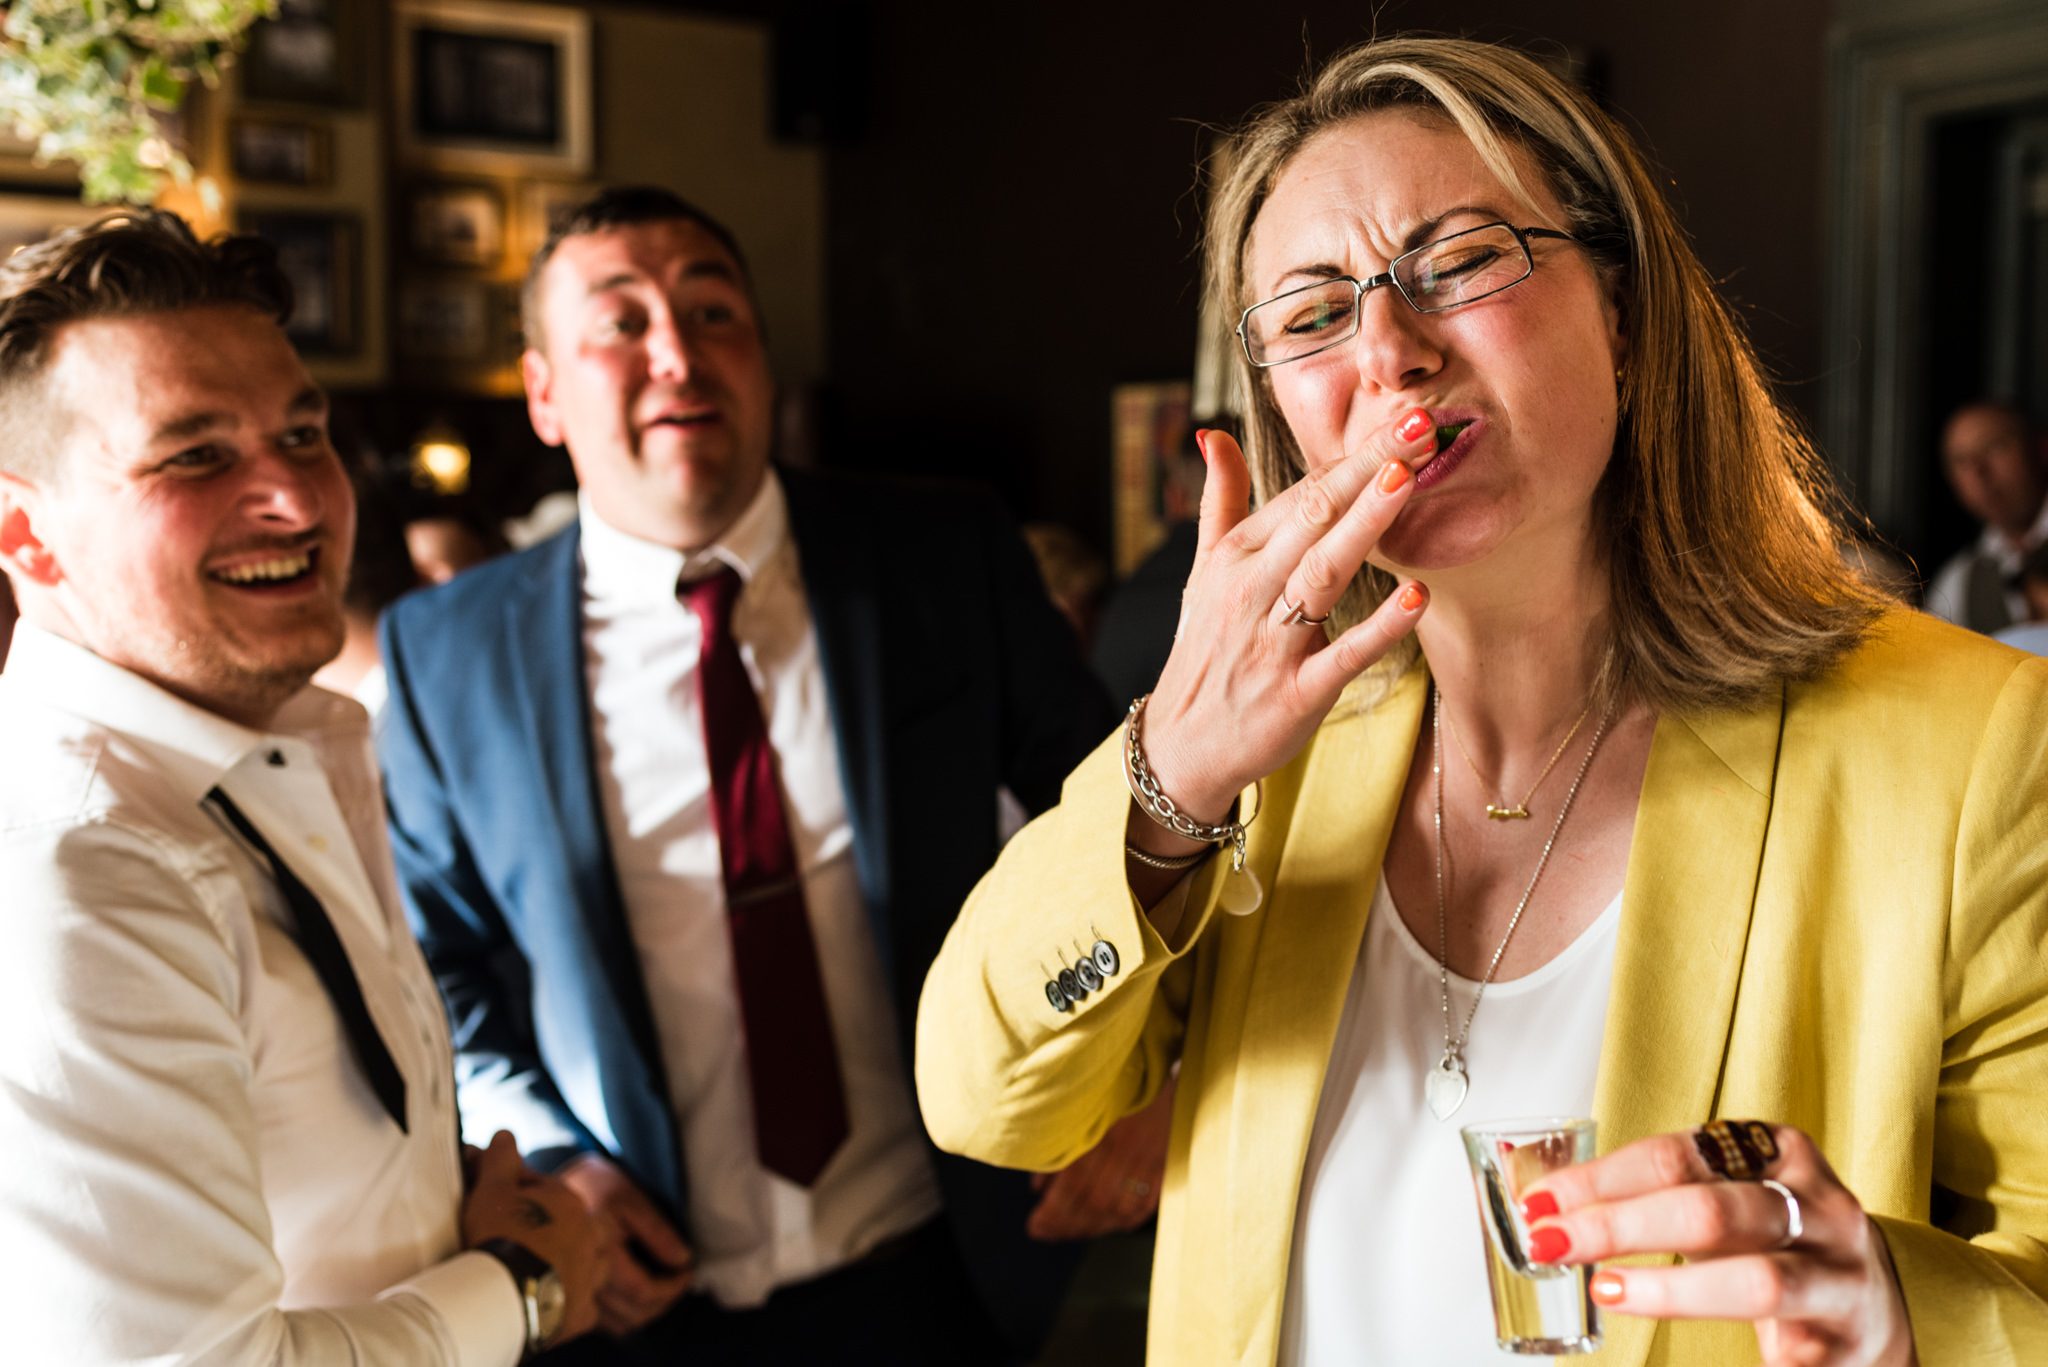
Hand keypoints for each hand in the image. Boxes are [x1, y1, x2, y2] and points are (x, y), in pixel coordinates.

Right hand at [461, 1131, 605, 1344]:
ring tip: (553, 1270)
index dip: (527, 1195)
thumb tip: (505, 1134)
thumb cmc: (499, 1235)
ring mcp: (589, 1276)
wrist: (505, 1294)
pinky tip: (554, 1304)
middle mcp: (589, 1237)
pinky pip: (583, 1306)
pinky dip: (570, 1304)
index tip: (506, 1205)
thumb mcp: (492, 1188)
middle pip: (589, 1226)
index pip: (551, 1191)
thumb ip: (500, 1159)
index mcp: (570, 1204)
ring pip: (597, 1265)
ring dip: (580, 1264)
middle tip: (542, 1238)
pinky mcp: (580, 1313)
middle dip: (572, 1228)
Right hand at [557, 1151, 695, 1336]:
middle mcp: (583, 1282)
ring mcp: (573, 1293)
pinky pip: (603, 1321)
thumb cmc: (596, 1188)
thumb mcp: (631, 1200)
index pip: (642, 1291)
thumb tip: (683, 1261)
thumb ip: (657, 1232)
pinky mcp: (569, 1297)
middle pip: (632, 1315)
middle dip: (664, 1302)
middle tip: (679, 1280)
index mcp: (599, 1256)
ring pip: (618, 1324)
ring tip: (663, 1287)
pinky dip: (626, 1314)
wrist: (552, 1187)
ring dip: (647, 1312)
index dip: (672, 1288)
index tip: (688, 1272)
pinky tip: (638, 1291)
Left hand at [1026, 1076, 1175, 1239]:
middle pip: (1094, 1202)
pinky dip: (1126, 1221)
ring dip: (1092, 1228)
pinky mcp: (1164, 1164)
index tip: (1035, 1226)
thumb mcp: (1080, 1107)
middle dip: (1066, 1225)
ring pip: (1118, 1209)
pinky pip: (1146, 1203)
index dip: (1052, 1213)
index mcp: (1100, 1132)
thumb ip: (1059, 1146)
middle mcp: (1124, 1149)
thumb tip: (1037, 1189)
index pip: (1073, 1185)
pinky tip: (1109, 1225)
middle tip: (1047, 1233)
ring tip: (1071, 1233)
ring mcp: (1148, 1160)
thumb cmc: (1114, 1086)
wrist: (1156, 1066)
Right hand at [1137, 415, 1434, 830]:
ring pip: (1323, 573)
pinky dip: (1378, 628)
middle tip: (1417, 423)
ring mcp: (1272, 643)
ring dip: (1365, 524)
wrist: (1181, 745)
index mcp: (1235, 557)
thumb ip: (1218, 500)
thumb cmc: (1205, 651)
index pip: (1300, 495)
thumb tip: (1211, 433)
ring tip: (1407, 477)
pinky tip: (1416, 597)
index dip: (1352, 457)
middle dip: (1366, 468)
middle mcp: (1251, 591)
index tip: (1402, 419)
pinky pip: (1341, 655)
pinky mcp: (1295, 694)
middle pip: (1314, 518)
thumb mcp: (1204, 571)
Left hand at [1523, 1125, 1916, 1366]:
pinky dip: (1741, 1358)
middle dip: (1620, 1227)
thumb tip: (1543, 1203)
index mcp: (1781, 1154)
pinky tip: (1677, 1356)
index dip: (1601, 1180)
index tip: (1541, 1203)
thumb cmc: (1774, 1242)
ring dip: (1670, 1291)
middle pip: (1713, 1211)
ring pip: (1757, 1282)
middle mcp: (1821, 1209)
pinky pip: (1788, 1354)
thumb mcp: (1728, 1196)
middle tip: (1553, 1245)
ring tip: (1607, 1291)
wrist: (1873, 1311)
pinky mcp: (1843, 1346)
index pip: (1677, 1157)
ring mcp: (1840, 1279)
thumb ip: (1654, 1192)